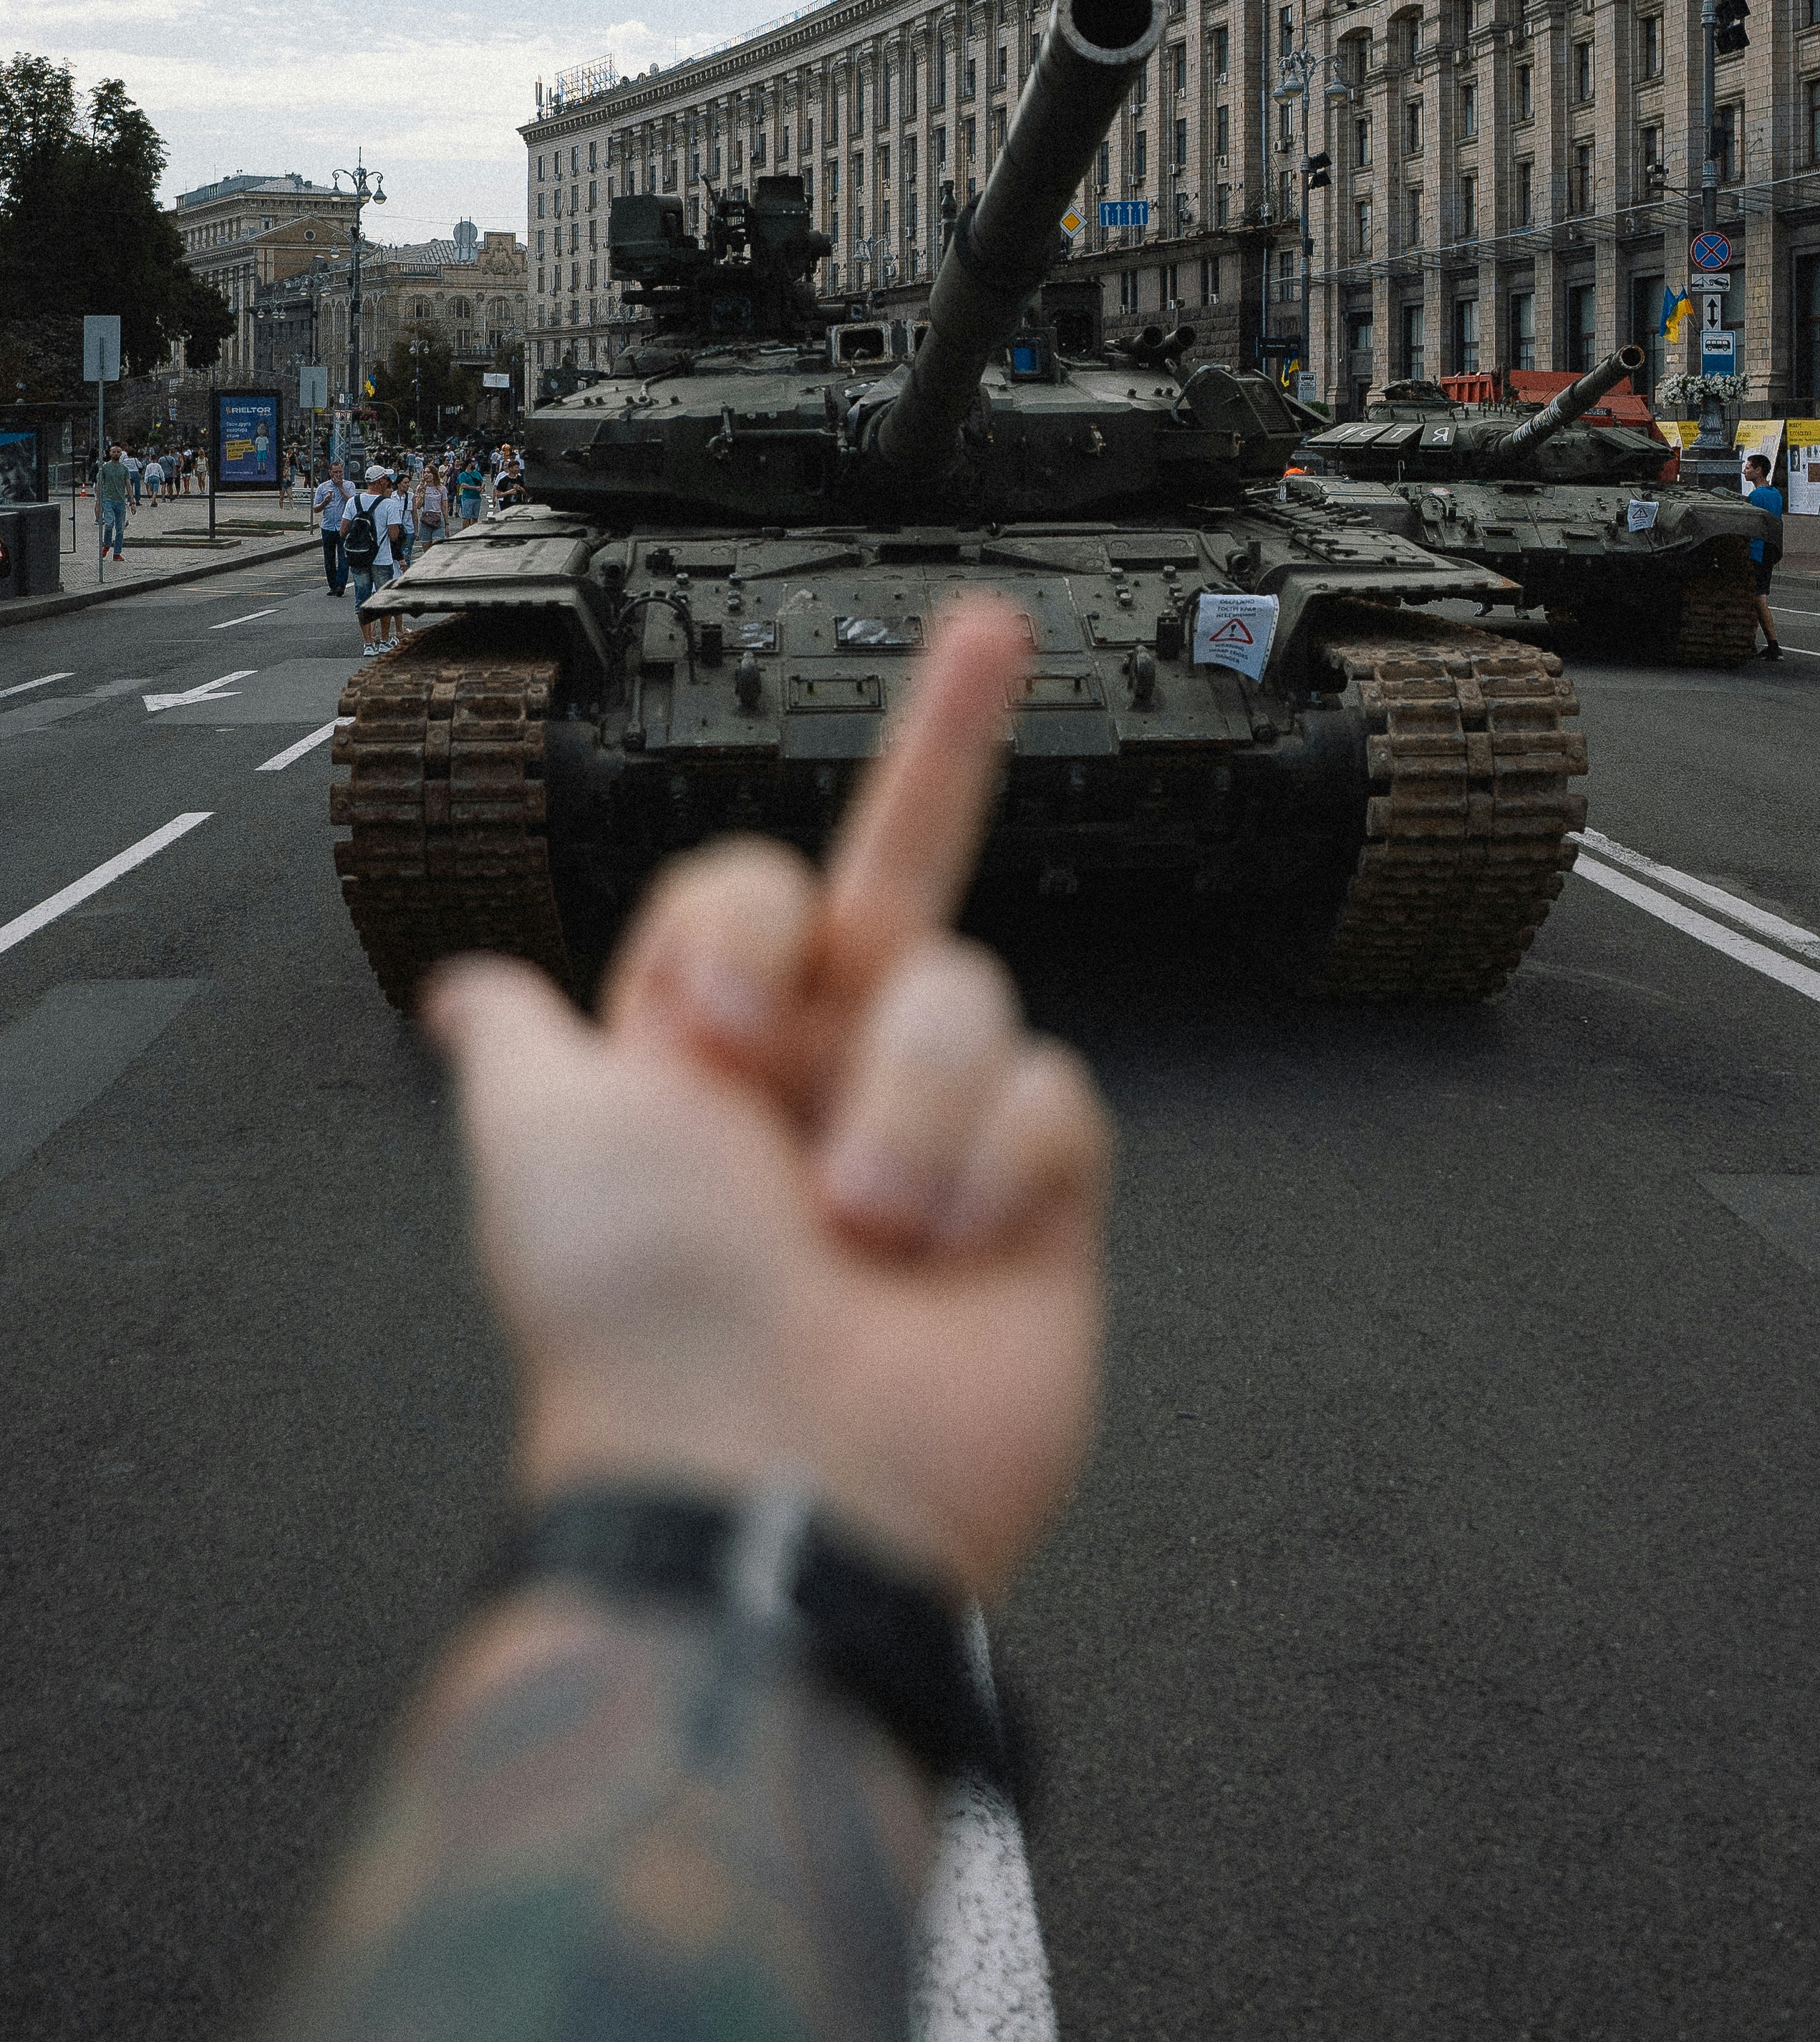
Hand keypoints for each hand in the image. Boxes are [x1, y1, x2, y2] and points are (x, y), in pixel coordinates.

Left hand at [424, 597, 1110, 1601]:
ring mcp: (938, 1131)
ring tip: (863, 1224)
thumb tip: (469, 990)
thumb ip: (519, 1044)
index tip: (710, 1014)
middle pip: (903, 870)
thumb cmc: (643, 1313)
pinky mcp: (1038, 1199)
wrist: (768, 1480)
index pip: (759, 885)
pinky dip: (998, 1167)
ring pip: (975, 993)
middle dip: (947, 735)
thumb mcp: (535, 1144)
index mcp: (711, 1048)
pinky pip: (1059, 1098)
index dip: (742, 921)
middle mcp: (826, 1069)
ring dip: (910, 1103)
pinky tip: (946, 1249)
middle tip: (988, 630)